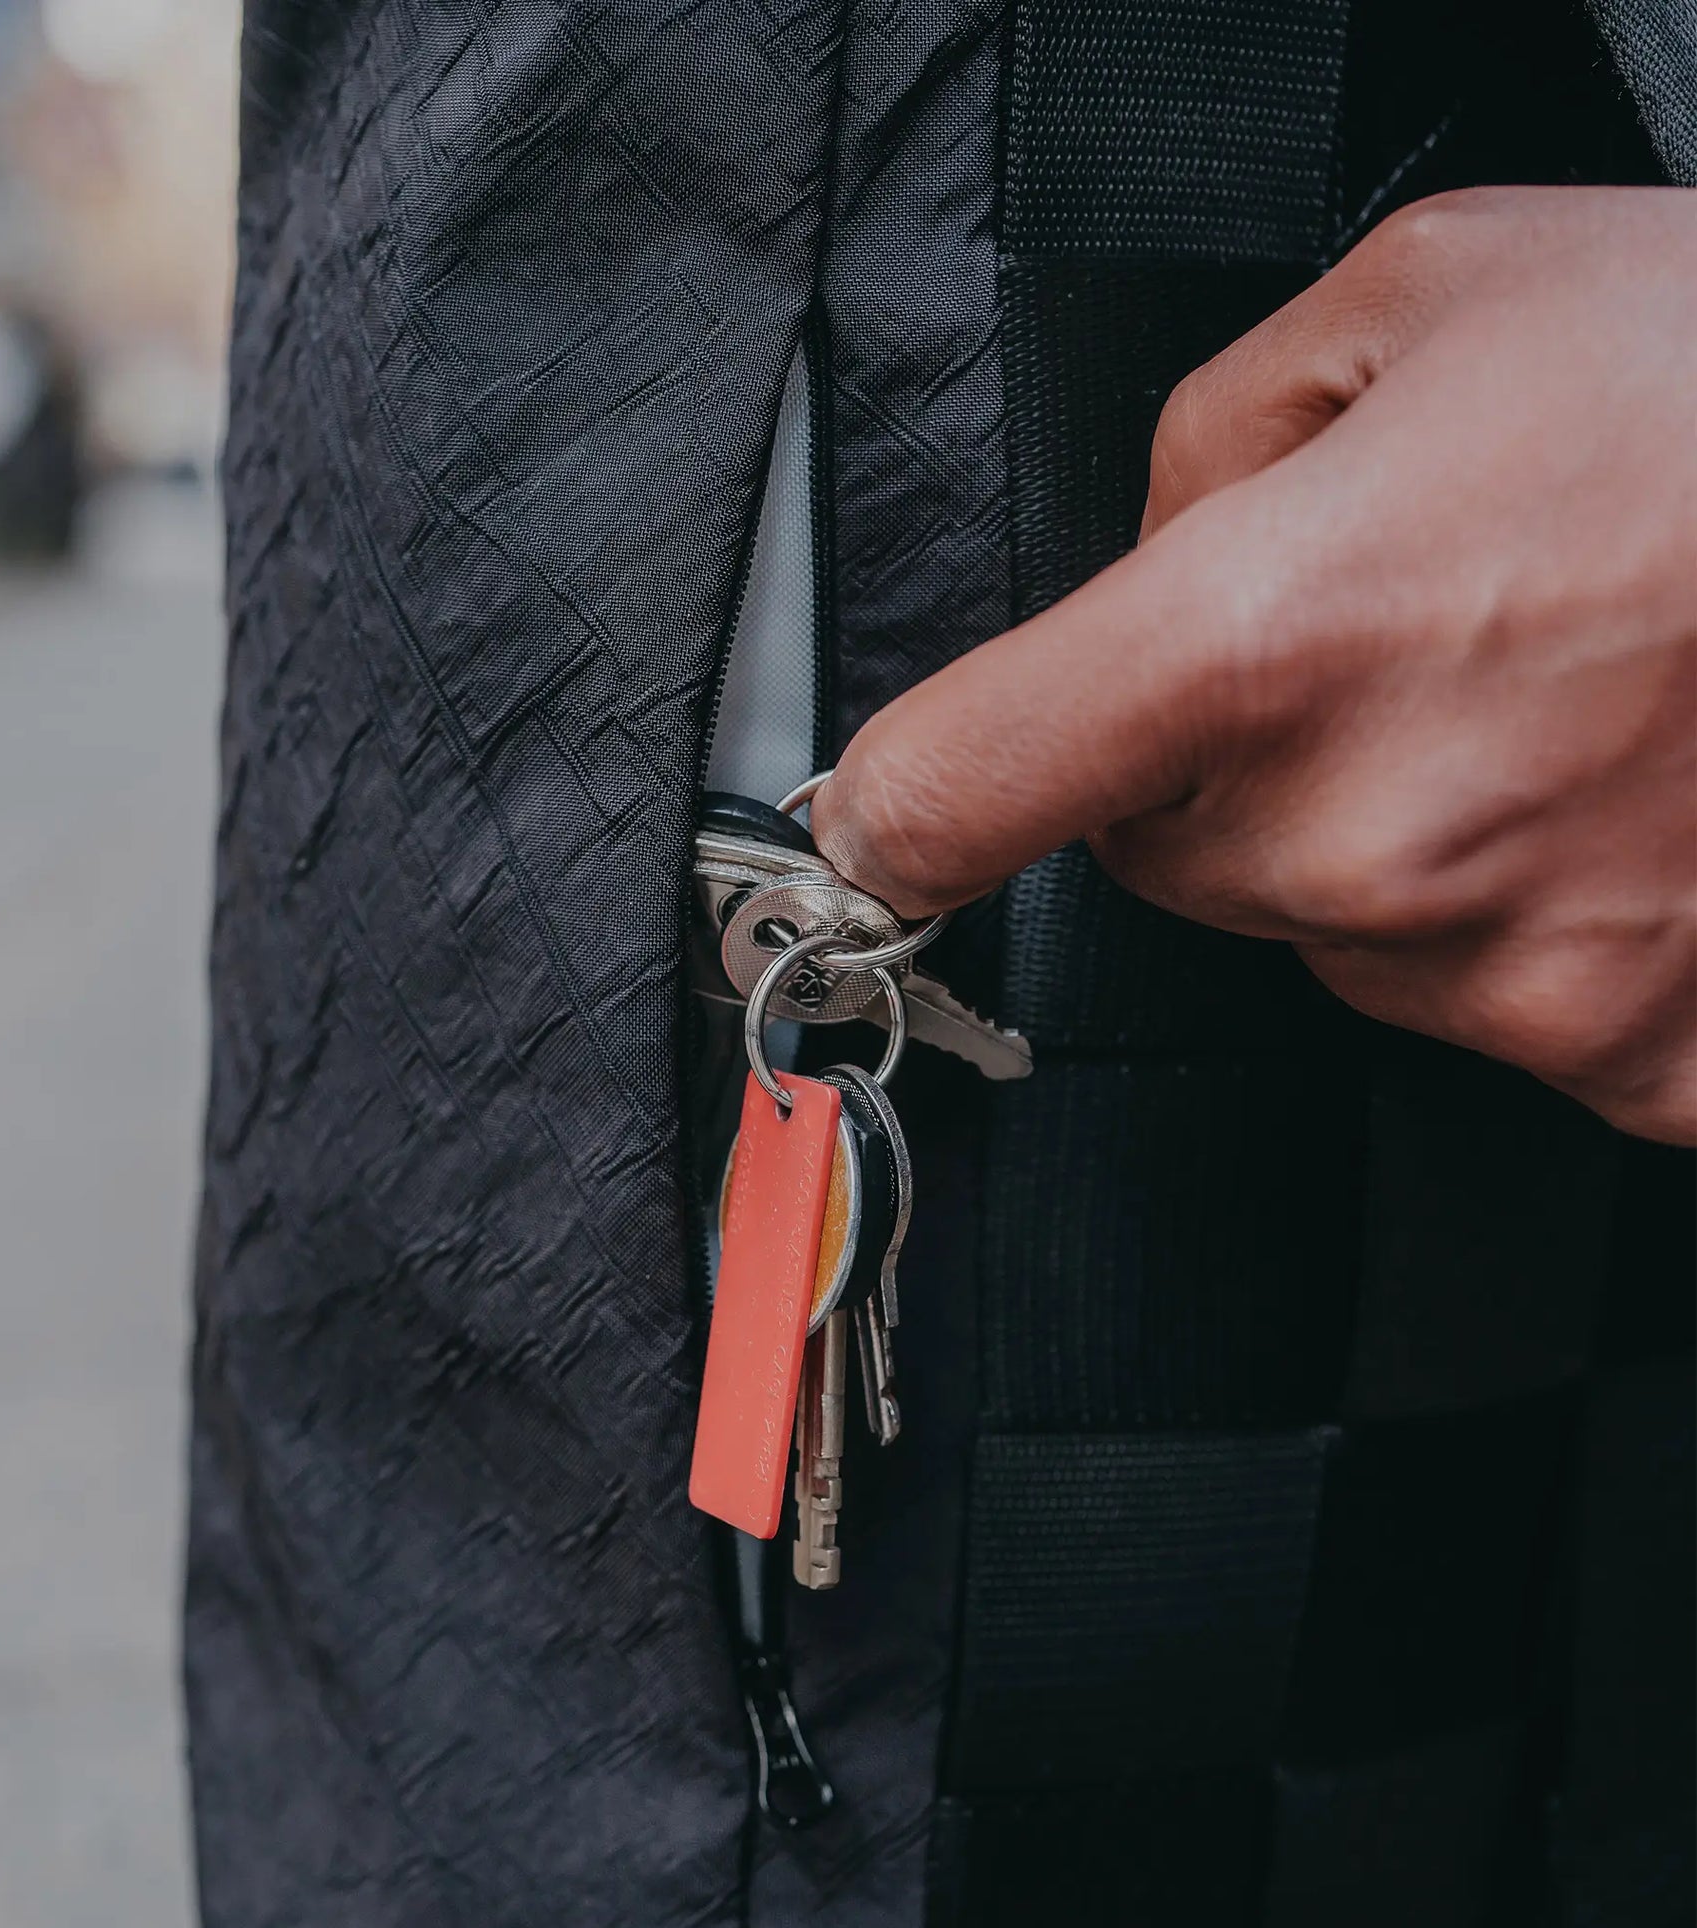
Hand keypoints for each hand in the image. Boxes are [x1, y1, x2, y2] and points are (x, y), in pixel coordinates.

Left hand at [813, 187, 1696, 1142]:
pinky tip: (1638, 808)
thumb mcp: (1428, 304)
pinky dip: (1537, 923)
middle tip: (1413, 648)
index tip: (872, 832)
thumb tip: (1141, 562)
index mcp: (1277, 635)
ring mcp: (1516, 976)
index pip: (968, 782)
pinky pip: (1501, 1003)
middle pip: (1171, 857)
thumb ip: (1211, 445)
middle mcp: (1373, 839)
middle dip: (1236, 768)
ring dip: (1396, 840)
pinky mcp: (1643, 1059)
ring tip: (1562, 704)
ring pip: (1337, 933)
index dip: (894, 812)